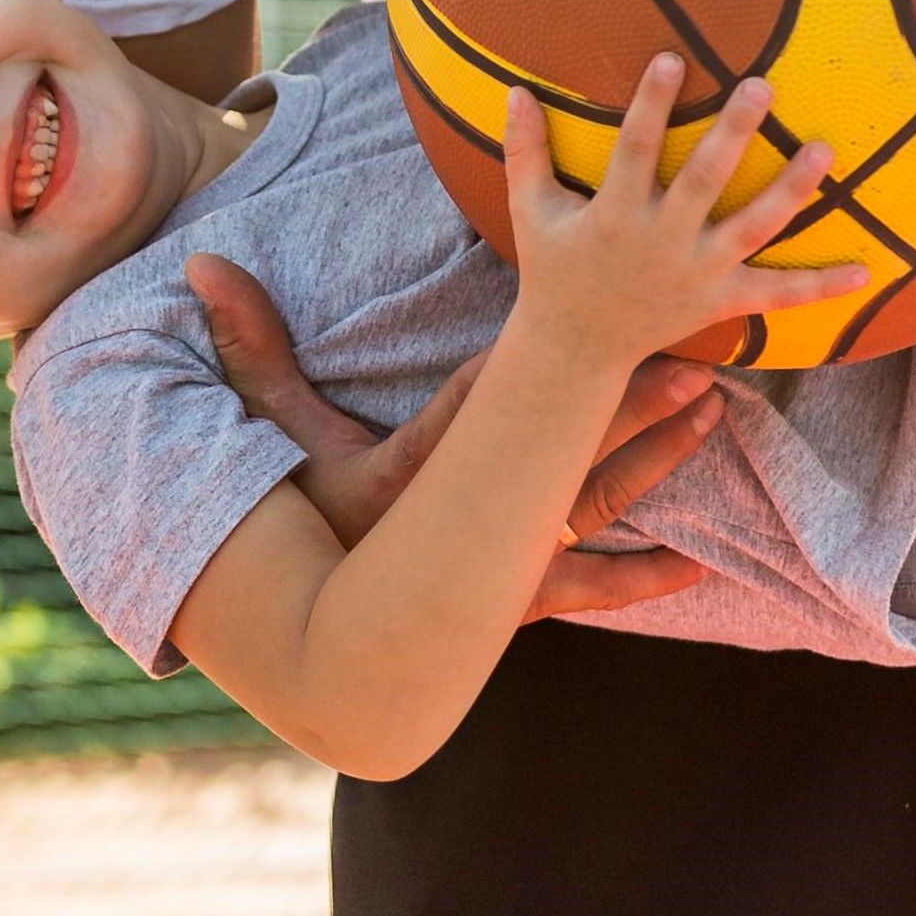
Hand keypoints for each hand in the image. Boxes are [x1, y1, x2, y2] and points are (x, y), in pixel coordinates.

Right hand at [191, 255, 728, 619]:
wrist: (304, 653)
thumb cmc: (291, 532)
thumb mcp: (270, 440)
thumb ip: (251, 351)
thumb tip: (204, 263)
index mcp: (404, 477)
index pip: (470, 411)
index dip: (519, 370)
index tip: (568, 322)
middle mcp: (460, 527)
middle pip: (556, 455)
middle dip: (625, 405)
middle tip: (689, 361)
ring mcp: (491, 572)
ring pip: (587, 508)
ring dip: (655, 459)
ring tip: (711, 411)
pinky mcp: (511, 609)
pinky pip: (588, 592)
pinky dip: (643, 579)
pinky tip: (697, 562)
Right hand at [504, 59, 863, 370]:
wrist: (576, 346)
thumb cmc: (555, 268)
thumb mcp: (529, 210)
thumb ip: (524, 151)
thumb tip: (513, 91)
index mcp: (614, 213)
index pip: (635, 147)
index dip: (651, 102)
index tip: (671, 58)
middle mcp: (661, 240)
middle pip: (704, 179)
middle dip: (734, 133)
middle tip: (764, 87)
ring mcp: (697, 273)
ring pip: (752, 228)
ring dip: (790, 190)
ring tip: (824, 150)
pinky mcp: (721, 302)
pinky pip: (777, 295)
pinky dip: (820, 287)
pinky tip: (865, 272)